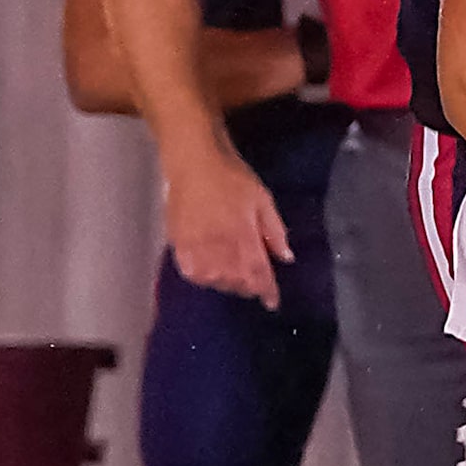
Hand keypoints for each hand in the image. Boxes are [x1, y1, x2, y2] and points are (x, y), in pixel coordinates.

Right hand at [165, 150, 292, 308]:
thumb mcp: (262, 199)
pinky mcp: (178, 245)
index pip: (258, 273)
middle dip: (249, 286)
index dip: (267, 291)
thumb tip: (286, 258)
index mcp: (243, 235)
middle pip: (237, 281)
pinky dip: (204, 277)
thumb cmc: (232, 177)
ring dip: (228, 283)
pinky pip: (193, 273)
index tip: (273, 303)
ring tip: (234, 276)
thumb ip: (274, 230)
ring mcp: (196, 248)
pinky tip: (210, 272)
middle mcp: (220, 247)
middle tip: (254, 281)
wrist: (194, 162)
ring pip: (215, 281)